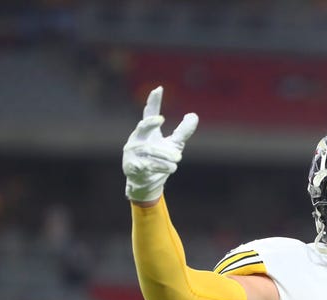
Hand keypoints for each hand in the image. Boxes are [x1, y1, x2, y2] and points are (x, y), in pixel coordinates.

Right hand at [122, 86, 197, 201]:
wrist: (146, 182)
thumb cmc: (159, 159)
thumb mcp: (174, 144)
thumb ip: (182, 131)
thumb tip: (194, 115)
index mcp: (147, 131)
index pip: (149, 113)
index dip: (153, 101)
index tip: (159, 89)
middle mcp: (137, 139)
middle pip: (143, 127)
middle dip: (150, 123)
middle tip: (160, 118)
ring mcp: (132, 152)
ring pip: (151, 150)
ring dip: (166, 156)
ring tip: (177, 160)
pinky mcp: (132, 166)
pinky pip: (148, 165)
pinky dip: (162, 167)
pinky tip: (170, 167)